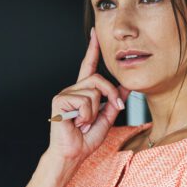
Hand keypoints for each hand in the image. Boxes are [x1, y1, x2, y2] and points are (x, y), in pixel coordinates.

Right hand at [47, 27, 131, 163]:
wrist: (72, 153)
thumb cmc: (85, 139)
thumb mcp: (106, 118)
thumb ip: (114, 101)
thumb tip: (126, 86)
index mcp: (83, 92)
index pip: (88, 66)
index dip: (92, 49)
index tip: (95, 33)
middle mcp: (73, 89)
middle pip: (98, 79)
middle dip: (111, 94)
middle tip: (113, 108)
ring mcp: (65, 93)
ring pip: (94, 92)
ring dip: (95, 111)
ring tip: (85, 122)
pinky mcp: (60, 99)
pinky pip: (85, 101)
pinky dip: (87, 115)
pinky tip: (78, 123)